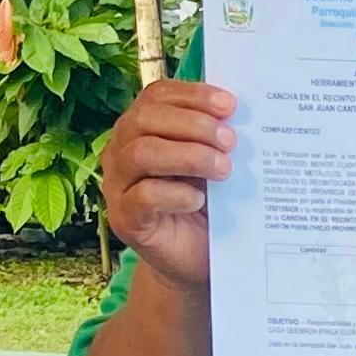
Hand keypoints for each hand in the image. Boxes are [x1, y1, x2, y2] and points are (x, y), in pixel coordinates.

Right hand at [101, 76, 235, 290]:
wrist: (194, 259)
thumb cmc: (204, 205)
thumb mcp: (211, 163)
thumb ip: (215, 137)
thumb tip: (237, 114)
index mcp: (141, 128)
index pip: (156, 96)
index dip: (192, 95)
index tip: (229, 106)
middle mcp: (122, 150)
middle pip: (145, 119)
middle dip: (193, 125)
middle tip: (230, 141)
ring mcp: (117, 185)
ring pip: (141, 153)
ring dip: (189, 156)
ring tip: (223, 169)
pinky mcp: (124, 218)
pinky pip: (144, 196)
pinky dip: (176, 194)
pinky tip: (199, 199)